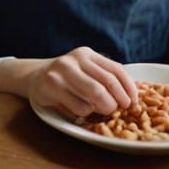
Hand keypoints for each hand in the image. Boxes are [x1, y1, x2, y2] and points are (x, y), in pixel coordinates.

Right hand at [0, 47, 137, 118]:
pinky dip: (85, 114)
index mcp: (86, 54)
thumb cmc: (68, 77)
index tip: (133, 103)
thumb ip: (105, 78)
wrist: (35, 76)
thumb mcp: (86, 70)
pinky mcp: (50, 88)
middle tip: (117, 111)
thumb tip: (132, 98)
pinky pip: (78, 108)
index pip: (115, 70)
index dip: (128, 88)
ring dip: (100, 110)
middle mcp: (73, 60)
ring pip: (92, 98)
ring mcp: (60, 73)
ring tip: (98, 111)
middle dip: (116, 102)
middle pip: (105, 85)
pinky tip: (79, 110)